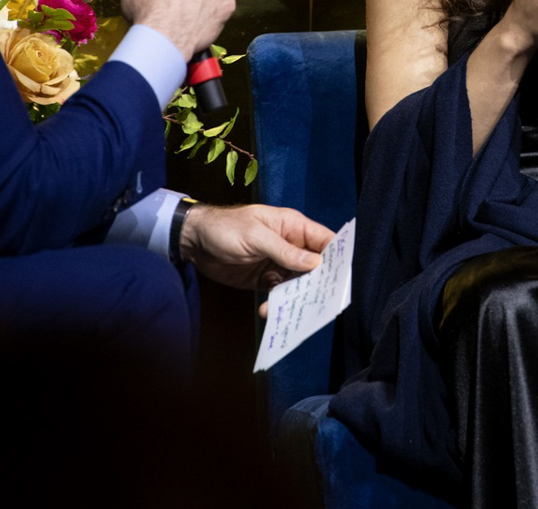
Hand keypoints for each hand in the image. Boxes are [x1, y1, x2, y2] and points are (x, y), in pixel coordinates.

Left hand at [178, 204, 333, 304]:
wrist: (194, 242)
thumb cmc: (225, 228)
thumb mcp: (255, 236)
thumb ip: (284, 250)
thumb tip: (315, 263)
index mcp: (292, 227)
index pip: (324, 240)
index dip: (337, 256)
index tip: (343, 276)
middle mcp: (290, 245)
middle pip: (315, 265)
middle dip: (319, 282)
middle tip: (322, 300)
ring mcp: (278, 263)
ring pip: (298, 282)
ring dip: (296, 296)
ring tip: (292, 310)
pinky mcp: (265, 279)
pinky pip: (279, 293)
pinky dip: (276, 303)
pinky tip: (268, 310)